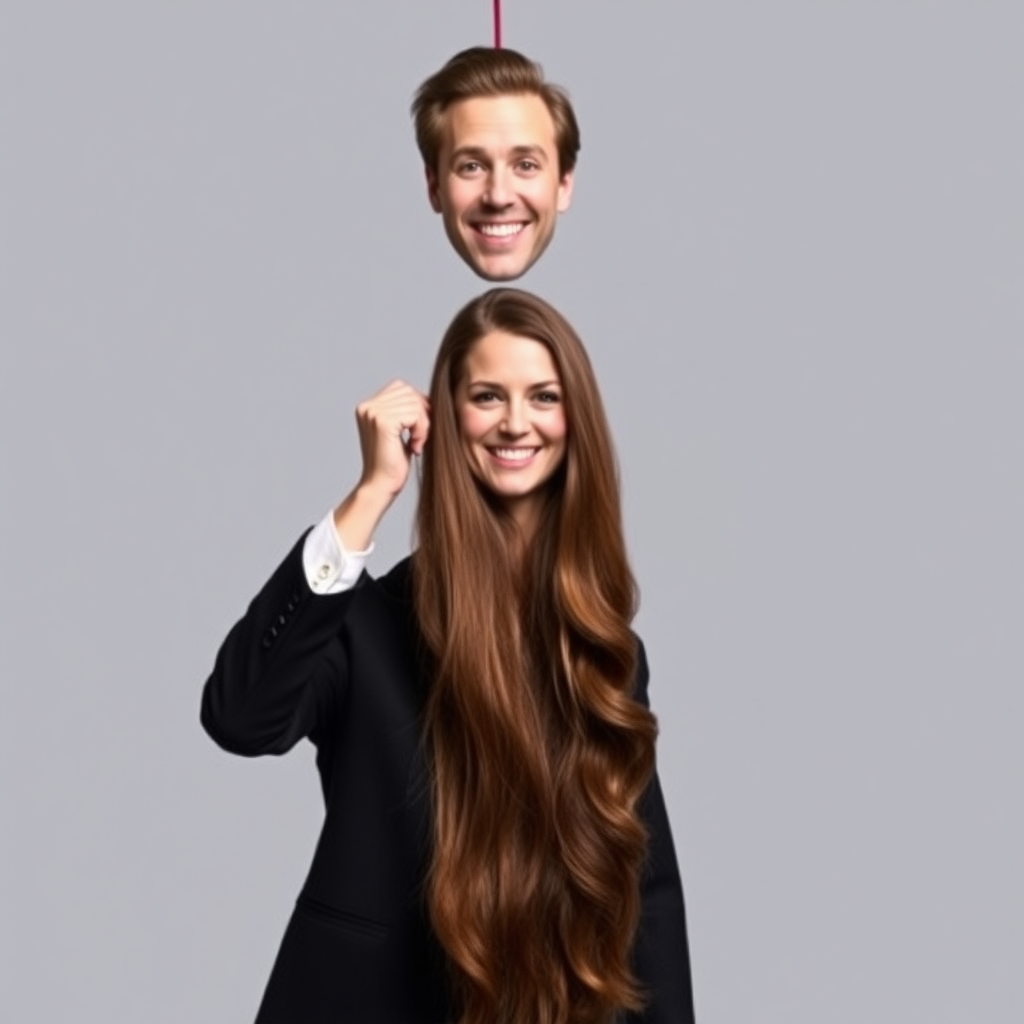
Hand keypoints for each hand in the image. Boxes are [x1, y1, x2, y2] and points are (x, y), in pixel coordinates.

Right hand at [354, 379, 429, 499]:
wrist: (381, 485)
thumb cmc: (393, 462)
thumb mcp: (399, 430)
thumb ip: (405, 410)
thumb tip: (430, 396)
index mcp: (367, 406)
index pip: (401, 388)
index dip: (417, 405)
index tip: (419, 429)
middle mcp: (367, 406)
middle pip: (409, 393)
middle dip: (422, 414)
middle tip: (420, 438)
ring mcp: (373, 413)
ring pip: (414, 403)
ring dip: (423, 425)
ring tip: (416, 444)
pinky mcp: (383, 422)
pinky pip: (415, 415)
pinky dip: (422, 430)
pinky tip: (415, 446)